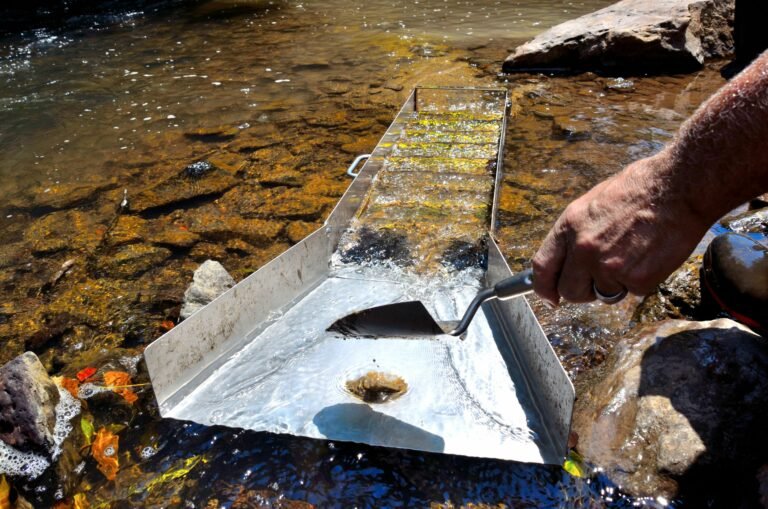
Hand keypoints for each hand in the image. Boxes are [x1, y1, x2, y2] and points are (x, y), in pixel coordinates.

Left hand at [531, 151, 709, 305]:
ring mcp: (609, 267)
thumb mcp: (591, 203)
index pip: (543, 267)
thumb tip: (568, 258)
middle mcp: (583, 250)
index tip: (549, 297)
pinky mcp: (636, 280)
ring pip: (604, 294)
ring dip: (616, 283)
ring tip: (634, 253)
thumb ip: (576, 234)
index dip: (543, 287)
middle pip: (570, 291)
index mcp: (568, 227)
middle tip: (600, 279)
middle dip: (583, 290)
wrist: (677, 188)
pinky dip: (642, 280)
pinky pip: (633, 291)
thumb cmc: (639, 190)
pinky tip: (650, 256)